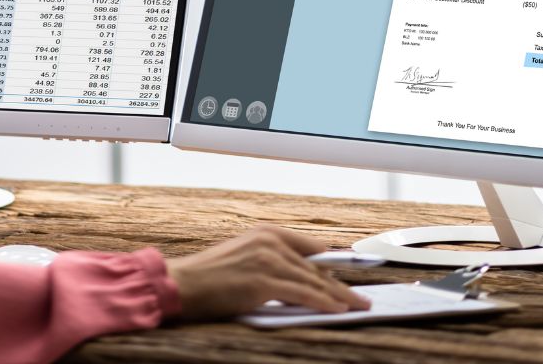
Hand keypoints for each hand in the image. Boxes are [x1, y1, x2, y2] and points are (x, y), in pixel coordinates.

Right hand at [166, 225, 370, 319]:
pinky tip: (337, 309)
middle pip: (316, 267)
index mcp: (265, 233)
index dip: (334, 262)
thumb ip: (272, 264)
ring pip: (314, 280)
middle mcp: (269, 241)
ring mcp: (267, 260)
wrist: (181, 283)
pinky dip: (324, 302)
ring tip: (357, 305)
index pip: (310, 247)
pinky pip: (303, 293)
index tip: (351, 272)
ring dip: (340, 295)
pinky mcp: (264, 281)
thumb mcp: (243, 259)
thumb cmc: (208, 277)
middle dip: (341, 283)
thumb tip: (299, 281)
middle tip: (361, 295)